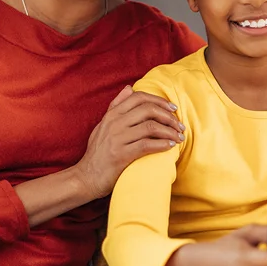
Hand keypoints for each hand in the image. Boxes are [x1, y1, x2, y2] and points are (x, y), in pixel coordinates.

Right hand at [72, 86, 183, 200]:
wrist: (87, 177)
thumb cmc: (98, 152)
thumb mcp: (103, 125)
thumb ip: (116, 106)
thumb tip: (129, 88)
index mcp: (111, 115)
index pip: (138, 98)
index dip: (159, 100)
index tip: (172, 108)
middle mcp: (114, 123)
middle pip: (148, 110)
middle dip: (168, 116)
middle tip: (179, 125)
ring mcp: (117, 139)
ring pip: (151, 127)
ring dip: (169, 131)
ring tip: (179, 137)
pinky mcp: (121, 155)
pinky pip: (147, 145)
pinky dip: (162, 144)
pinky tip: (170, 146)